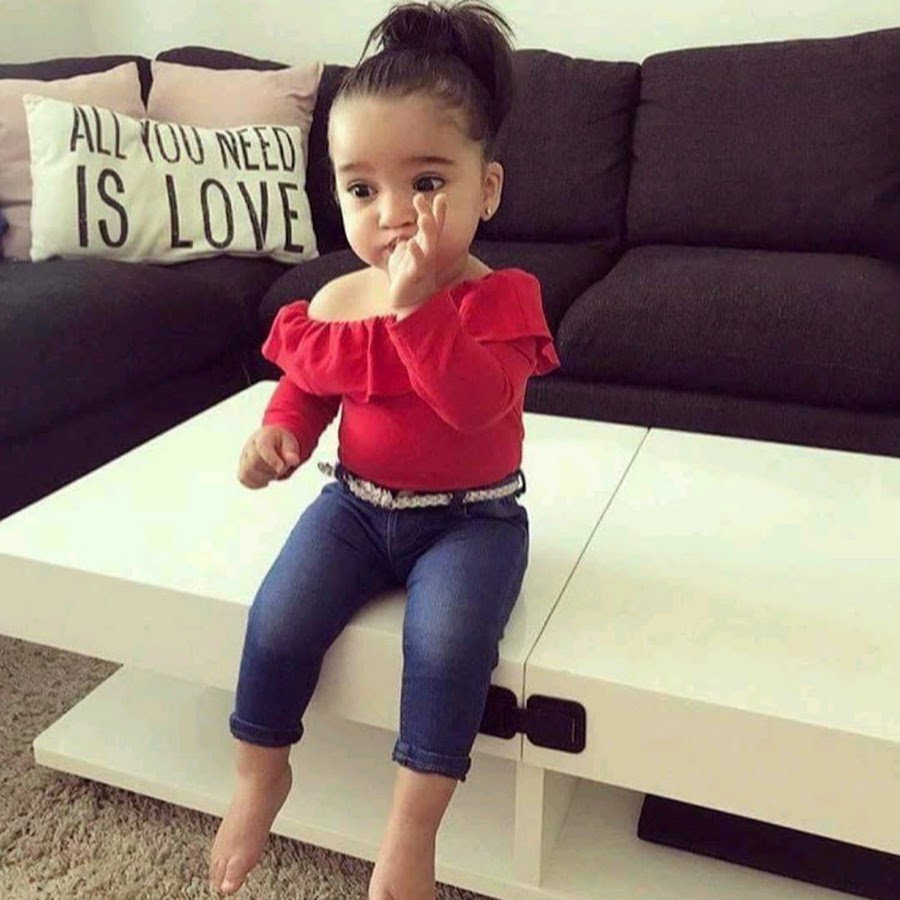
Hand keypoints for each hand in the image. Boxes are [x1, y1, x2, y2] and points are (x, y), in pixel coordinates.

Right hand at [237, 426, 300, 488]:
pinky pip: (243, 478)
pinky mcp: (242, 467)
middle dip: (270, 471)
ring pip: (246, 472)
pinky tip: (266, 481)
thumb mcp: (290, 444)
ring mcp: (243, 457)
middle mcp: (249, 446)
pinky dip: (256, 483)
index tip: (280, 469)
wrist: (274, 442)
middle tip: (281, 470)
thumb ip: (291, 453)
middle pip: (254, 462)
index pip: (262, 447)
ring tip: (274, 474)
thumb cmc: (283, 443)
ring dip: (263, 478)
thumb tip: (294, 460)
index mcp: (263, 436)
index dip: (271, 460)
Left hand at [387, 192, 446, 312]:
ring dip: (427, 231)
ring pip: (428, 246)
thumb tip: (405, 225)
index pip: (434, 225)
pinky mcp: (414, 276)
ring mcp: (422, 265)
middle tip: (422, 198)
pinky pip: (416, 264)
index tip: (441, 196)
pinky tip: (411, 243)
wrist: (408, 302)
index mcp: (426, 246)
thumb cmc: (407, 277)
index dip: (437, 211)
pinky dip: (414, 253)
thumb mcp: (404, 254)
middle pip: (432, 231)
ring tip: (424, 218)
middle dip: (429, 214)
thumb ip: (406, 239)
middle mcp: (428, 254)